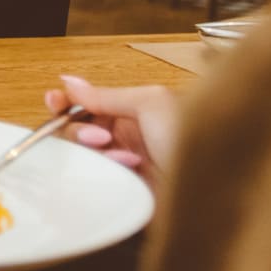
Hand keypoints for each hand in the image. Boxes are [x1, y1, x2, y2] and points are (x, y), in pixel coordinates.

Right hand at [44, 74, 179, 190]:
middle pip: (78, 128)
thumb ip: (106, 94)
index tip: (54, 102)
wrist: (216, 188)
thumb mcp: (150, 102)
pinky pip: (97, 178)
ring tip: (122, 155)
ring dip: (97, 151)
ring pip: (85, 154)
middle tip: (99, 136)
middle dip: (80, 129)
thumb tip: (69, 81)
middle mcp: (126, 135)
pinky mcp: (124, 189)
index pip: (88, 103)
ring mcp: (124, 163)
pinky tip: (129, 169)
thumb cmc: (192, 138)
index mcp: (133, 110)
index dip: (67, 102)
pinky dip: (107, 170)